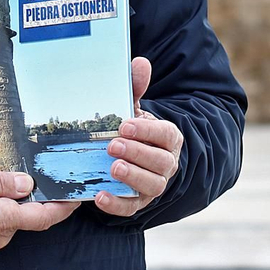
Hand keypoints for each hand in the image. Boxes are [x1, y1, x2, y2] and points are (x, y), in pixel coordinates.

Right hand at [0, 167, 78, 254]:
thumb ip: (2, 182)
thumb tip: (28, 184)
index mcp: (1, 219)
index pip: (43, 216)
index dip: (63, 208)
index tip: (77, 198)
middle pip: (29, 217)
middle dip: (36, 199)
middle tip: (38, 176)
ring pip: (13, 220)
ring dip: (15, 204)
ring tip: (6, 182)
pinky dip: (3, 211)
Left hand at [97, 56, 182, 216]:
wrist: (129, 156)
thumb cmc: (131, 130)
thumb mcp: (133, 109)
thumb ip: (135, 88)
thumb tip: (140, 62)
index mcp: (168, 138)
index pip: (166, 135)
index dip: (148, 131)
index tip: (125, 124)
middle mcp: (166, 163)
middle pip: (162, 162)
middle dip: (138, 154)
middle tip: (113, 145)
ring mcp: (154, 185)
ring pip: (153, 186)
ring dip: (133, 177)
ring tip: (112, 168)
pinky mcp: (138, 203)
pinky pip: (131, 208)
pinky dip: (117, 204)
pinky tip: (100, 196)